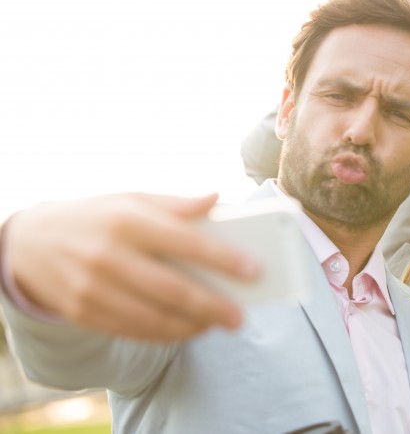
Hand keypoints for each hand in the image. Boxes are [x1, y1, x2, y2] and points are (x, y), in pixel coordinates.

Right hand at [7, 193, 259, 340]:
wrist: (32, 242)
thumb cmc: (99, 217)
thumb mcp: (132, 198)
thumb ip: (177, 203)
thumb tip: (217, 198)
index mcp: (127, 220)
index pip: (184, 241)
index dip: (222, 258)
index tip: (254, 270)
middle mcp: (108, 254)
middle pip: (172, 288)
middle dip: (212, 306)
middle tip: (241, 317)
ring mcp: (91, 287)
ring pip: (152, 317)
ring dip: (191, 326)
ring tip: (218, 324)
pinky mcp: (82, 312)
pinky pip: (132, 330)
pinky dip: (164, 334)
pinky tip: (187, 330)